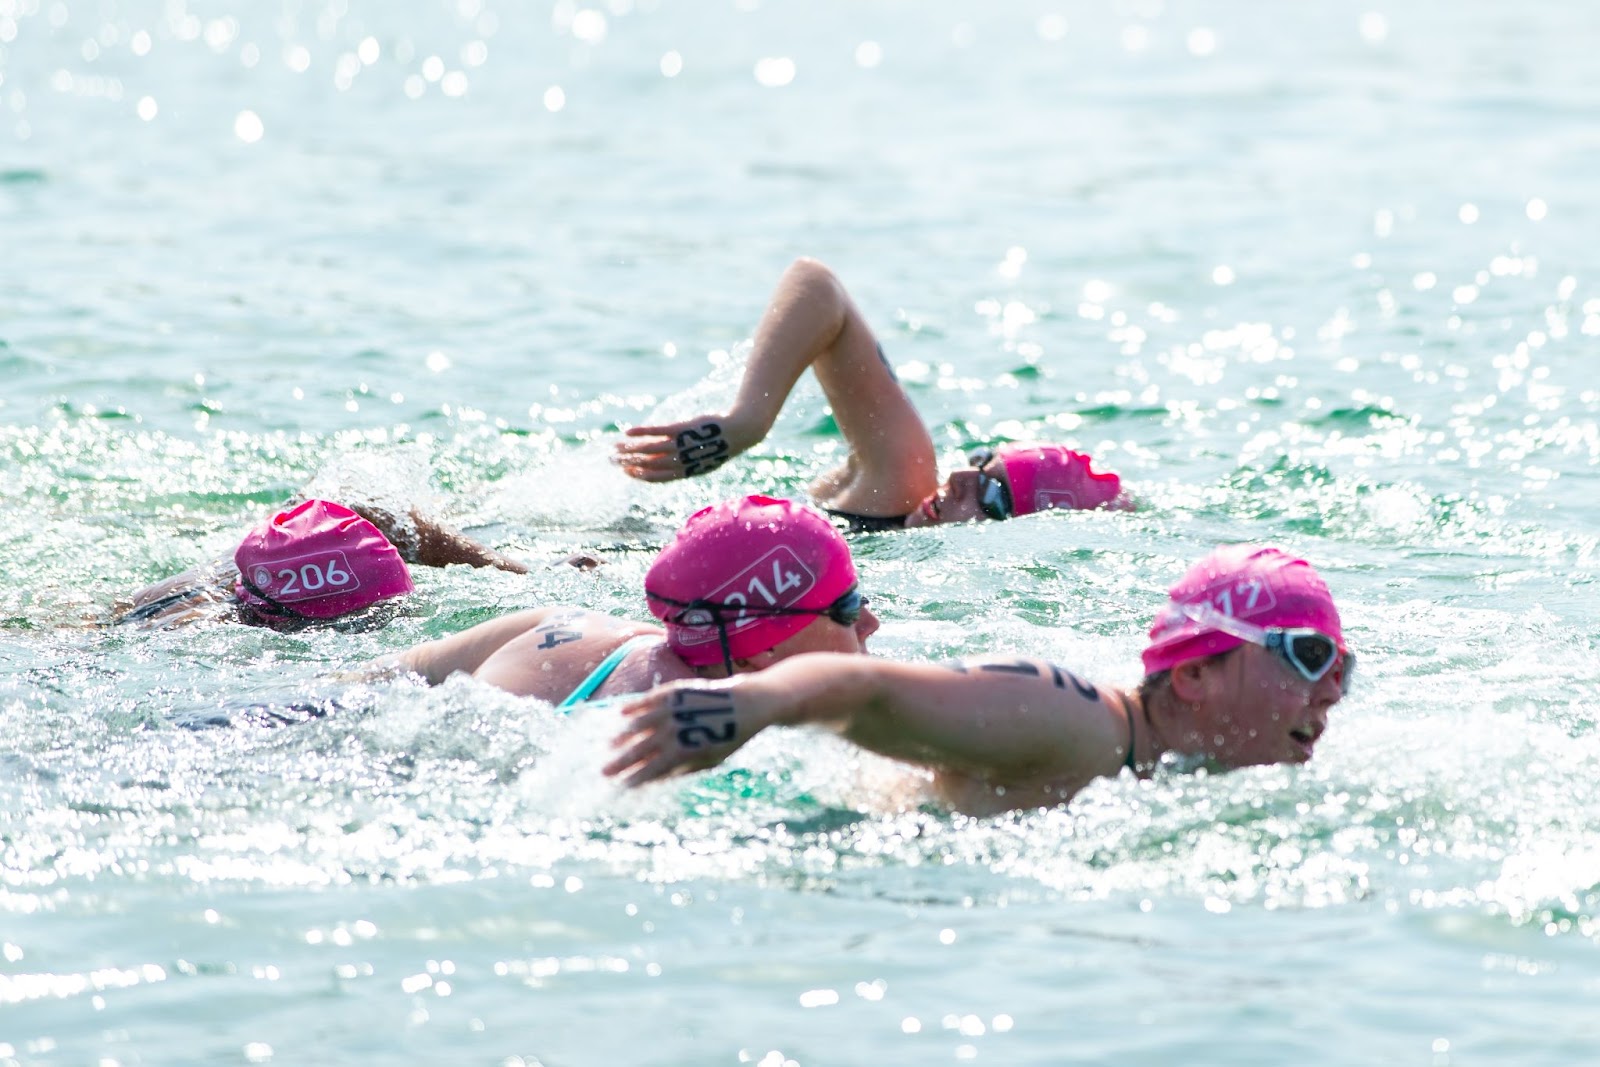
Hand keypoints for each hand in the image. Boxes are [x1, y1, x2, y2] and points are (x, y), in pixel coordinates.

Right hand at [603, 679, 764, 786]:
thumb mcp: (708, 761)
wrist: (746, 705)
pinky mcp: (674, 692)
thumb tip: (655, 779)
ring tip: (609, 745)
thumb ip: (681, 769)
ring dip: (621, 736)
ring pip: (637, 725)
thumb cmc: (728, 738)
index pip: (650, 770)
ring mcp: (672, 710)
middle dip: (619, 763)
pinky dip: (632, 707)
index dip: (633, 780)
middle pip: (638, 751)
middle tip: (603, 772)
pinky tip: (620, 715)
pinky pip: (647, 700)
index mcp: (682, 753)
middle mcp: (674, 732)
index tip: (620, 788)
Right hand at [612, 413, 761, 481]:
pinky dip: (640, 432)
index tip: (626, 471)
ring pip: (649, 449)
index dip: (639, 475)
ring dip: (630, 448)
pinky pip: (656, 432)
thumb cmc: (722, 444)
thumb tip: (672, 461)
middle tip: (613, 460)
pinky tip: (628, 432)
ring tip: (616, 446)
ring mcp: (681, 445)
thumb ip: (685, 462)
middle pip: (649, 464)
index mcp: (687, 472)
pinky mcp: (682, 429)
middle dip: (629, 462)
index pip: (657, 477)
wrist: (740, 430)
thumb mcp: (704, 458)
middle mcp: (682, 461)